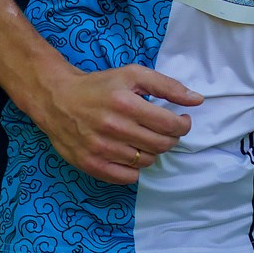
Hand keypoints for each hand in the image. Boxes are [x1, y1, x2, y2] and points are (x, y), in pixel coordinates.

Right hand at [29, 60, 200, 184]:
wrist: (57, 99)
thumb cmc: (98, 86)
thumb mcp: (132, 75)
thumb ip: (166, 86)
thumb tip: (197, 100)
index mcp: (124, 103)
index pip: (170, 125)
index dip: (183, 125)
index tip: (181, 121)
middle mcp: (112, 127)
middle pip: (161, 145)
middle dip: (169, 138)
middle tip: (162, 130)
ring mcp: (101, 148)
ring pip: (146, 161)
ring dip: (151, 151)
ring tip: (141, 138)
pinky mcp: (91, 164)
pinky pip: (128, 177)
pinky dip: (134, 168)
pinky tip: (129, 152)